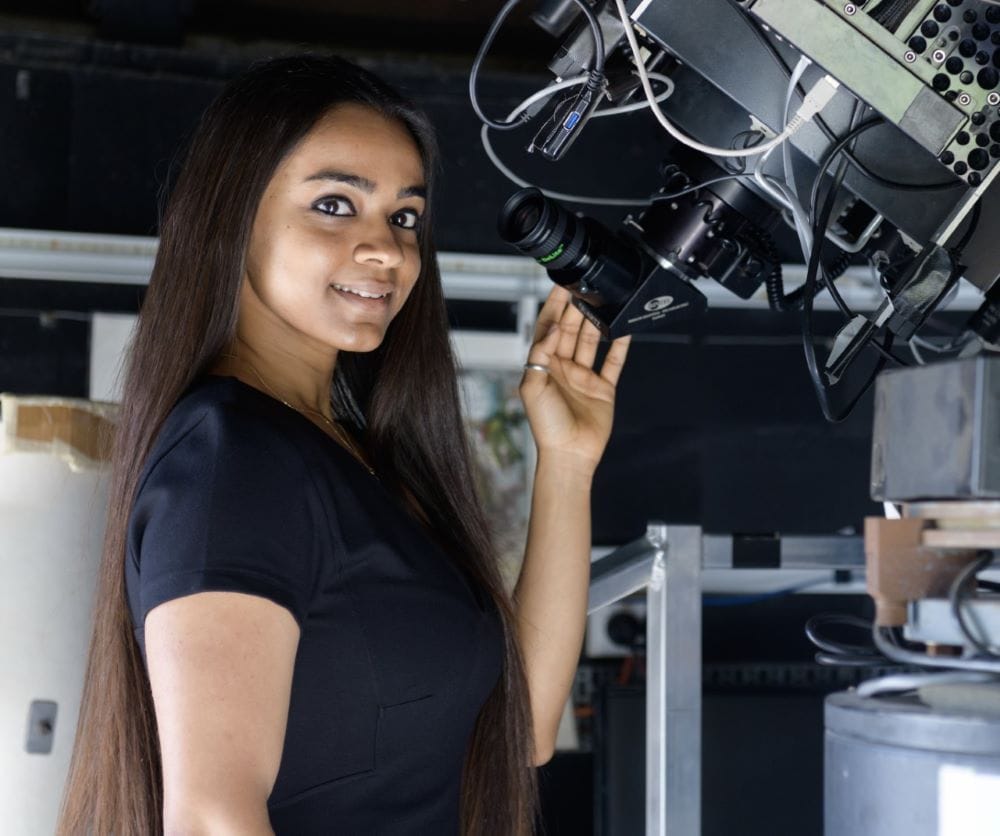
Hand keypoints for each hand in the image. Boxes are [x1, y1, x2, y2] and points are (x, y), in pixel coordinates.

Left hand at [520, 286, 631, 474]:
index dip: (554, 306)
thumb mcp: (532, 386)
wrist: (569, 454)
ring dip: (597, 322)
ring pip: (592, 341)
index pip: (548, 328)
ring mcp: (584, 377)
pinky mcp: (603, 388)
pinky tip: (625, 328)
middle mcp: (563, 367)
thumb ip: (540, 353)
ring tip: (605, 301)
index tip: (561, 285)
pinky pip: (613, 362)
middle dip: (577, 308)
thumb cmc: (546, 426)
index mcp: (543, 365)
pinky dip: (620, 346)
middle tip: (587, 288)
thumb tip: (553, 327)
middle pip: (571, 330)